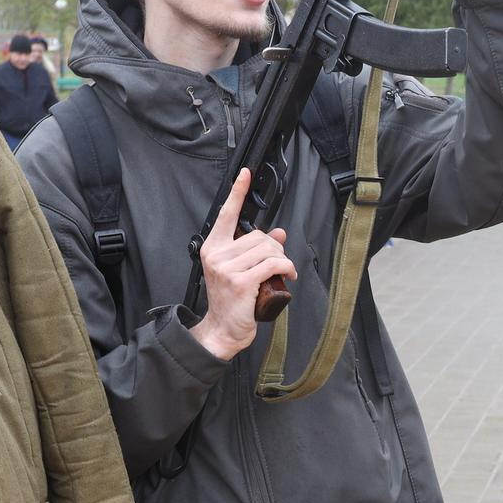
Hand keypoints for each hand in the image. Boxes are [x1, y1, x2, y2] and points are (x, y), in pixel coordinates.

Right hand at [193, 169, 295, 360]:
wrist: (223, 329)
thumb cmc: (231, 301)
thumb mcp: (239, 270)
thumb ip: (255, 249)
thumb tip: (278, 232)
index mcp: (213, 248)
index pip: (226, 214)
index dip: (237, 192)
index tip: (245, 173)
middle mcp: (217, 255)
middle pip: (258, 235)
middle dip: (274, 248)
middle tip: (278, 264)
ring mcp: (227, 268)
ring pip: (268, 249)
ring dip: (282, 259)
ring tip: (283, 272)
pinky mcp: (241, 281)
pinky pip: (273, 263)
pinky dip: (286, 267)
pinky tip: (289, 275)